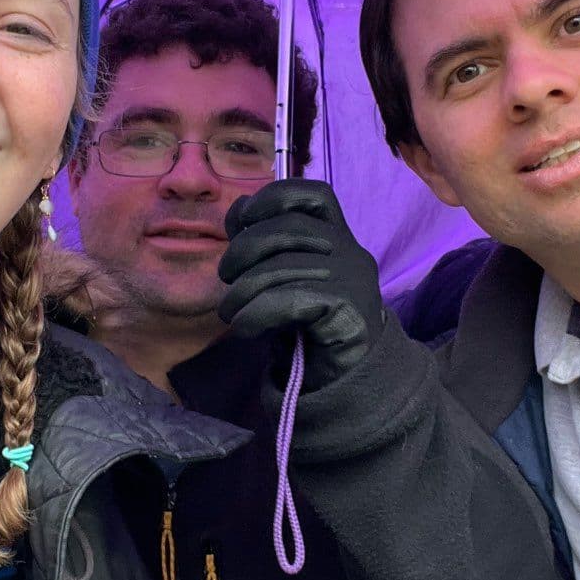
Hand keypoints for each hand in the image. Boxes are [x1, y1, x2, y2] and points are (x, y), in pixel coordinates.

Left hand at [219, 180, 381, 389]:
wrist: (345, 383)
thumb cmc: (308, 329)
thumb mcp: (285, 280)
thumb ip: (268, 248)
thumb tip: (238, 214)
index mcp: (337, 239)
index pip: (313, 196)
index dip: (273, 198)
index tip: (242, 220)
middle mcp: (350, 252)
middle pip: (287, 229)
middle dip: (243, 249)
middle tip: (226, 278)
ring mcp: (353, 280)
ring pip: (282, 268)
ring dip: (242, 292)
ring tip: (230, 313)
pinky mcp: (348, 309)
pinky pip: (288, 300)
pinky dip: (255, 314)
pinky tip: (246, 328)